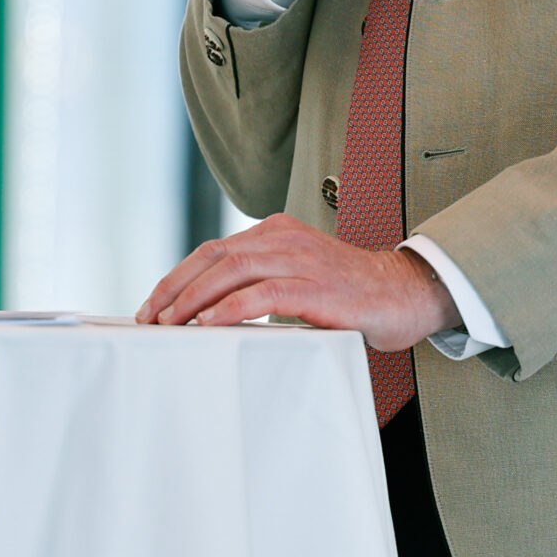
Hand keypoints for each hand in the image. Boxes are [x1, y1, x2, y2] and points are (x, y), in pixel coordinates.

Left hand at [134, 214, 458, 351]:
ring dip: (195, 298)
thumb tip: (210, 315)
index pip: (213, 250)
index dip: (178, 277)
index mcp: (276, 233)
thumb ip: (262, 285)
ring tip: (171, 323)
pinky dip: (231, 307)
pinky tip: (210, 324)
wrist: (406, 293)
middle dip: (175, 288)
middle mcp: (284, 238)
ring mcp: (301, 258)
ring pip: (232, 270)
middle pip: (214, 256)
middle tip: (150, 318)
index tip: (154, 306)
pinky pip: (264, 293)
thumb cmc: (351, 295)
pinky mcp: (317, 285)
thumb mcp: (299, 280)